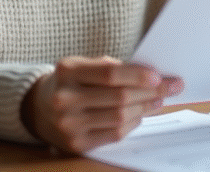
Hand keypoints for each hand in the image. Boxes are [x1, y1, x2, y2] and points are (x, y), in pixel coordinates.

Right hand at [22, 55, 182, 153]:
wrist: (39, 108)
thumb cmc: (70, 82)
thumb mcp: (82, 65)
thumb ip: (110, 67)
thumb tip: (151, 76)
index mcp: (67, 71)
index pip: (109, 74)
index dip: (137, 75)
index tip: (159, 76)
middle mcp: (64, 98)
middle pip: (119, 97)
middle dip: (150, 92)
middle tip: (170, 87)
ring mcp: (69, 124)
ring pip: (119, 117)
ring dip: (145, 108)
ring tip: (158, 100)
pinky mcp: (76, 144)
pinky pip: (114, 134)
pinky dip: (132, 123)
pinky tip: (140, 115)